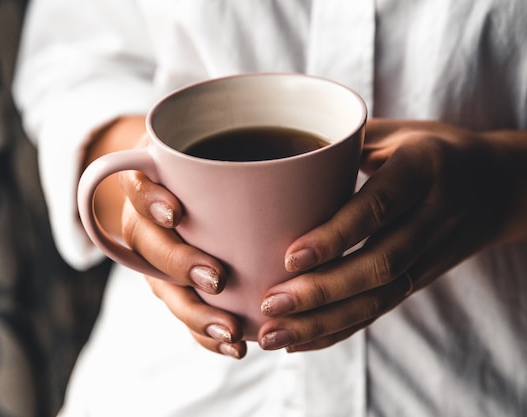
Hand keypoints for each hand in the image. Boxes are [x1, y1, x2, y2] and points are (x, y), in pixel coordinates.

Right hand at [84, 115, 245, 357]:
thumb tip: (323, 147)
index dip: (150, 201)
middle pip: (148, 246)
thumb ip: (248, 143)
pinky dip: (206, 335)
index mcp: (152, 182)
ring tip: (233, 333)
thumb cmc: (214, 164)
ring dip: (196, 315)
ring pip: (165, 291)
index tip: (176, 212)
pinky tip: (238, 345)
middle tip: (216, 278)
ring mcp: (161, 259)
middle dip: (179, 265)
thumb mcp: (219, 146)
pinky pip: (185, 313)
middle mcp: (148, 223)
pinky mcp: (177, 286)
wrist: (187, 187)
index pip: (137, 187)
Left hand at [257, 119, 526, 350]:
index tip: (290, 256)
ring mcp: (430, 254)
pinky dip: (338, 330)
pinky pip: (381, 310)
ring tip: (273, 334)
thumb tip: (277, 155)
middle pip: (380, 264)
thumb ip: (344, 141)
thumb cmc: (432, 149)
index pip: (380, 207)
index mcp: (424, 169)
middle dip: (323, 291)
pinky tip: (298, 341)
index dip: (337, 235)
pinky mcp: (421, 279)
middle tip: (271, 304)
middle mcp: (433, 215)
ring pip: (380, 298)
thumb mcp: (397, 131)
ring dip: (324, 322)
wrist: (499, 186)